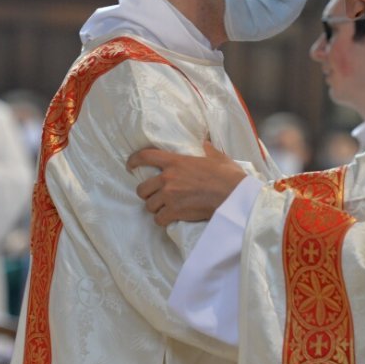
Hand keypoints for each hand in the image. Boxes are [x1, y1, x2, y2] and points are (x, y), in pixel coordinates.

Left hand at [128, 141, 245, 226]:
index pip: (146, 156)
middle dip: (146, 193)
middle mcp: (168, 178)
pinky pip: (159, 219)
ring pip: (149, 205)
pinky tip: (170, 219)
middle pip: (142, 188)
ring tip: (164, 209)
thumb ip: (207, 149)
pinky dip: (163, 220)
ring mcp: (170, 196)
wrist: (234, 196)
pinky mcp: (175, 212)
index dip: (134, 161)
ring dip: (155, 208)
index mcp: (176, 161)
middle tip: (154, 195)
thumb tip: (204, 143)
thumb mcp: (217, 157)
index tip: (130, 166)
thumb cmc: (228, 176)